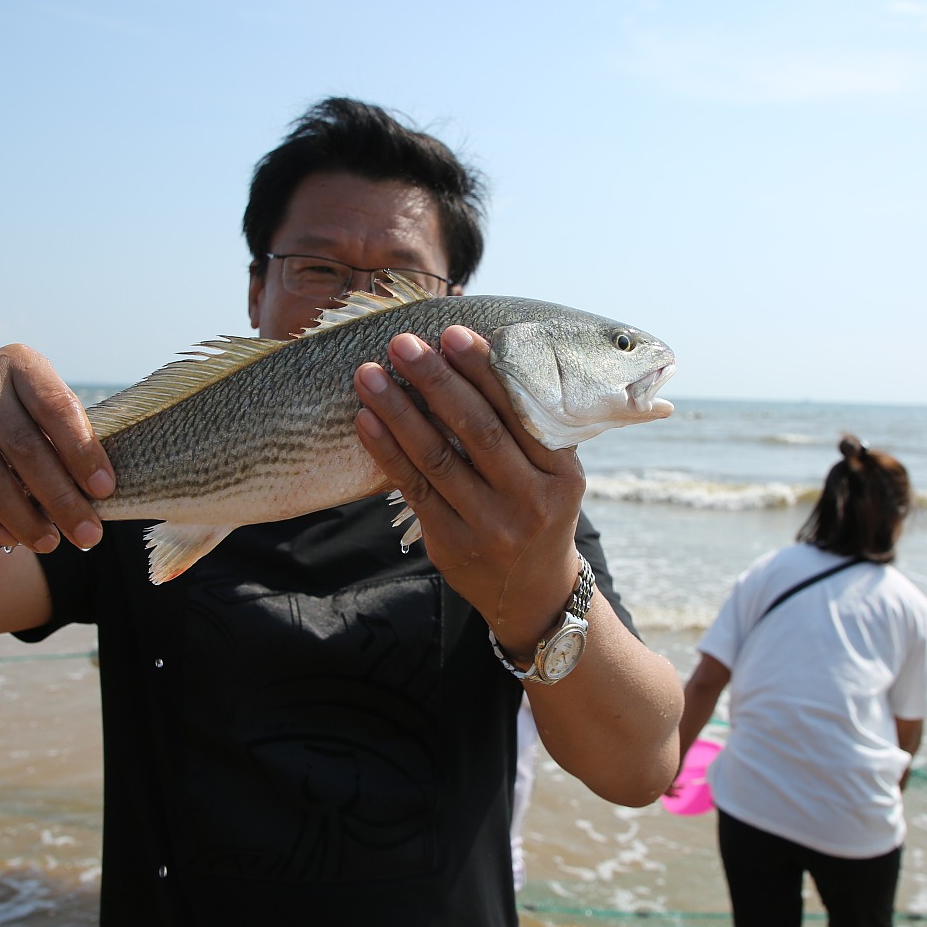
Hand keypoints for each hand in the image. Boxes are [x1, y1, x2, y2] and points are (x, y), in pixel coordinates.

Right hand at [0, 344, 116, 553]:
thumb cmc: (11, 429)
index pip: (55, 406)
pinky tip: (8, 538)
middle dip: (60, 497)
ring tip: (50, 543)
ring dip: (23, 516)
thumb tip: (100, 494)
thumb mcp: (40, 422)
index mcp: (19, 362)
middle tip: (87, 534)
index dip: (82, 451)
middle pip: (23, 445)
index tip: (104, 491)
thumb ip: (66, 444)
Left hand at [353, 325, 585, 648]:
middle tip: (402, 343)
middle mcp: (528, 501)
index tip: (453, 333)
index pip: (518, 413)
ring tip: (369, 374)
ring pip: (438, 459)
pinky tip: (366, 419)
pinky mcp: (451, 545)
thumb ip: (528, 427)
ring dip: (399, 412)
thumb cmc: (538, 512)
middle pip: (477, 432)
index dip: (484, 372)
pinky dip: (387, 452)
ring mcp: (488, 527)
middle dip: (436, 382)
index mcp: (560, 474)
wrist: (533, 593)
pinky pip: (414, 490)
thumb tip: (478, 359)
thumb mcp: (555, 474)